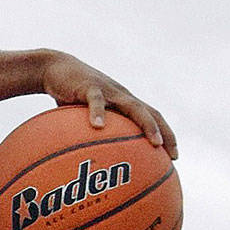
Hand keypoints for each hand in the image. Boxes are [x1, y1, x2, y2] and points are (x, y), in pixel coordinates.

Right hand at [39, 53, 176, 156]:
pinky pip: (96, 101)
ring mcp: (108, 90)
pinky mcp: (89, 86)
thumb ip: (92, 133)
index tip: (174, 157)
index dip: (166, 135)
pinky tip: (98, 127)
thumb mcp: (83, 116)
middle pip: (150, 113)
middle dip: (165, 133)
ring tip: (155, 142)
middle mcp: (121, 95)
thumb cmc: (70, 96)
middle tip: (173, 154)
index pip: (152, 117)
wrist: (55, 68)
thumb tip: (93, 162)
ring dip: (147, 124)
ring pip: (133, 107)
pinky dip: (98, 113)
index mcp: (123, 102)